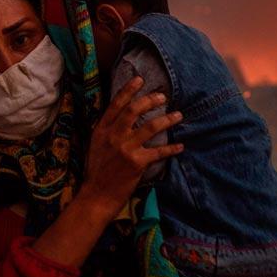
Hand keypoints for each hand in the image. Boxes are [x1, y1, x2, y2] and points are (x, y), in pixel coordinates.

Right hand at [80, 76, 183, 214]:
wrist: (96, 196)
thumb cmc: (96, 171)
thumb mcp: (95, 146)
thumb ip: (107, 131)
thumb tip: (120, 117)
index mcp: (101, 130)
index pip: (116, 104)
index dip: (129, 90)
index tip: (140, 79)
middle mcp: (113, 136)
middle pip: (134, 110)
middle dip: (151, 100)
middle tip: (163, 96)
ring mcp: (125, 148)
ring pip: (151, 126)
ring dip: (167, 119)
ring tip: (178, 115)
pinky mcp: (137, 162)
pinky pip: (159, 151)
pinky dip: (172, 148)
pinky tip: (180, 146)